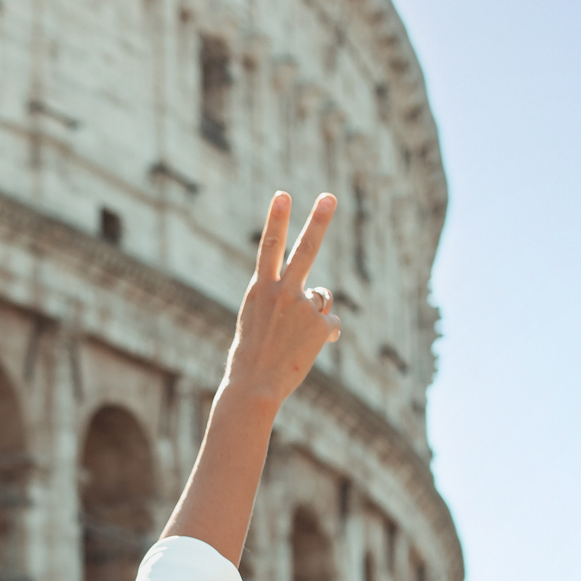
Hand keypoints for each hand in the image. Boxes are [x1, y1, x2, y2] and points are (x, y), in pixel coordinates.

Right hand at [221, 192, 340, 406]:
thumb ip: (284, 303)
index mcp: (259, 289)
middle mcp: (281, 292)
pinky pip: (329, 323)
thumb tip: (323, 300)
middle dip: (318, 221)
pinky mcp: (320, 325)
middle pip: (305, 249)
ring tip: (294, 337)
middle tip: (329, 196)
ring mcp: (302, 307)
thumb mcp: (258, 321)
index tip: (283, 194)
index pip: (269, 246)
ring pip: (321, 297)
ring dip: (314, 312)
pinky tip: (306, 349)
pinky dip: (323, 335)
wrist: (254, 386)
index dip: (277, 219)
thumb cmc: (251, 356)